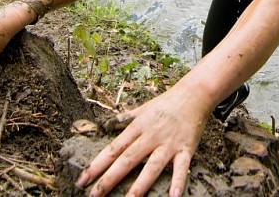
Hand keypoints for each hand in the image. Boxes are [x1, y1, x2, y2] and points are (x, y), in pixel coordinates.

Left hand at [76, 86, 210, 196]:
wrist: (196, 93)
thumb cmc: (168, 101)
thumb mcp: (143, 108)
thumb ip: (124, 118)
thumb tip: (106, 125)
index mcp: (138, 126)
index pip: (113, 149)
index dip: (96, 166)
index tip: (82, 180)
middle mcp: (151, 136)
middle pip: (127, 160)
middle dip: (109, 179)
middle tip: (94, 196)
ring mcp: (169, 143)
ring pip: (151, 167)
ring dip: (139, 186)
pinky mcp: (186, 148)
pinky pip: (181, 168)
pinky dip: (178, 182)